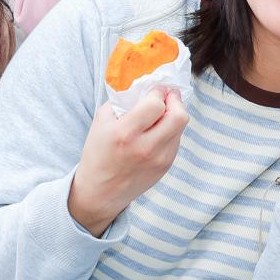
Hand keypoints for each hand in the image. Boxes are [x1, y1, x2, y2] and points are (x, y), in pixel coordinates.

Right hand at [66, 86, 189, 233]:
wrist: (100, 192)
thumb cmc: (98, 153)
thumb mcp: (102, 122)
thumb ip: (124, 102)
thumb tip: (146, 87)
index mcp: (125, 134)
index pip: (156, 105)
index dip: (158, 92)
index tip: (155, 89)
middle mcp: (145, 148)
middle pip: (179, 116)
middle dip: (175, 100)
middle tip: (167, 96)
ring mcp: (159, 160)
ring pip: (181, 128)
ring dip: (174, 114)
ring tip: (162, 112)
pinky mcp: (165, 167)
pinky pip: (176, 140)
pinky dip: (170, 130)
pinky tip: (158, 130)